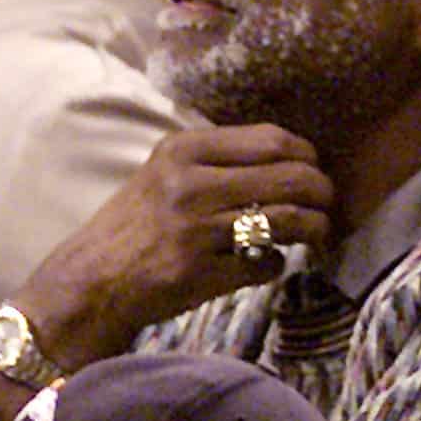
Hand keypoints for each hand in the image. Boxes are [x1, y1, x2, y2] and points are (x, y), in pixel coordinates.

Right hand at [12, 124, 334, 368]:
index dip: (307, 156)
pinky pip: (267, 264)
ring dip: (315, 229)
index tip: (314, 170)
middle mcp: (190, 184)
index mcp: (184, 150)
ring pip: (289, 220)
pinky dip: (276, 265)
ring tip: (317, 235)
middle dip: (323, 194)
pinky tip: (266, 264)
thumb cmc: (135, 225)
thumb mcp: (164, 174)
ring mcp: (196, 229)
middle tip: (328, 206)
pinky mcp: (201, 272)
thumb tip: (290, 158)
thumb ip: (217, 161)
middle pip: (292, 177)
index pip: (273, 139)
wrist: (92, 281)